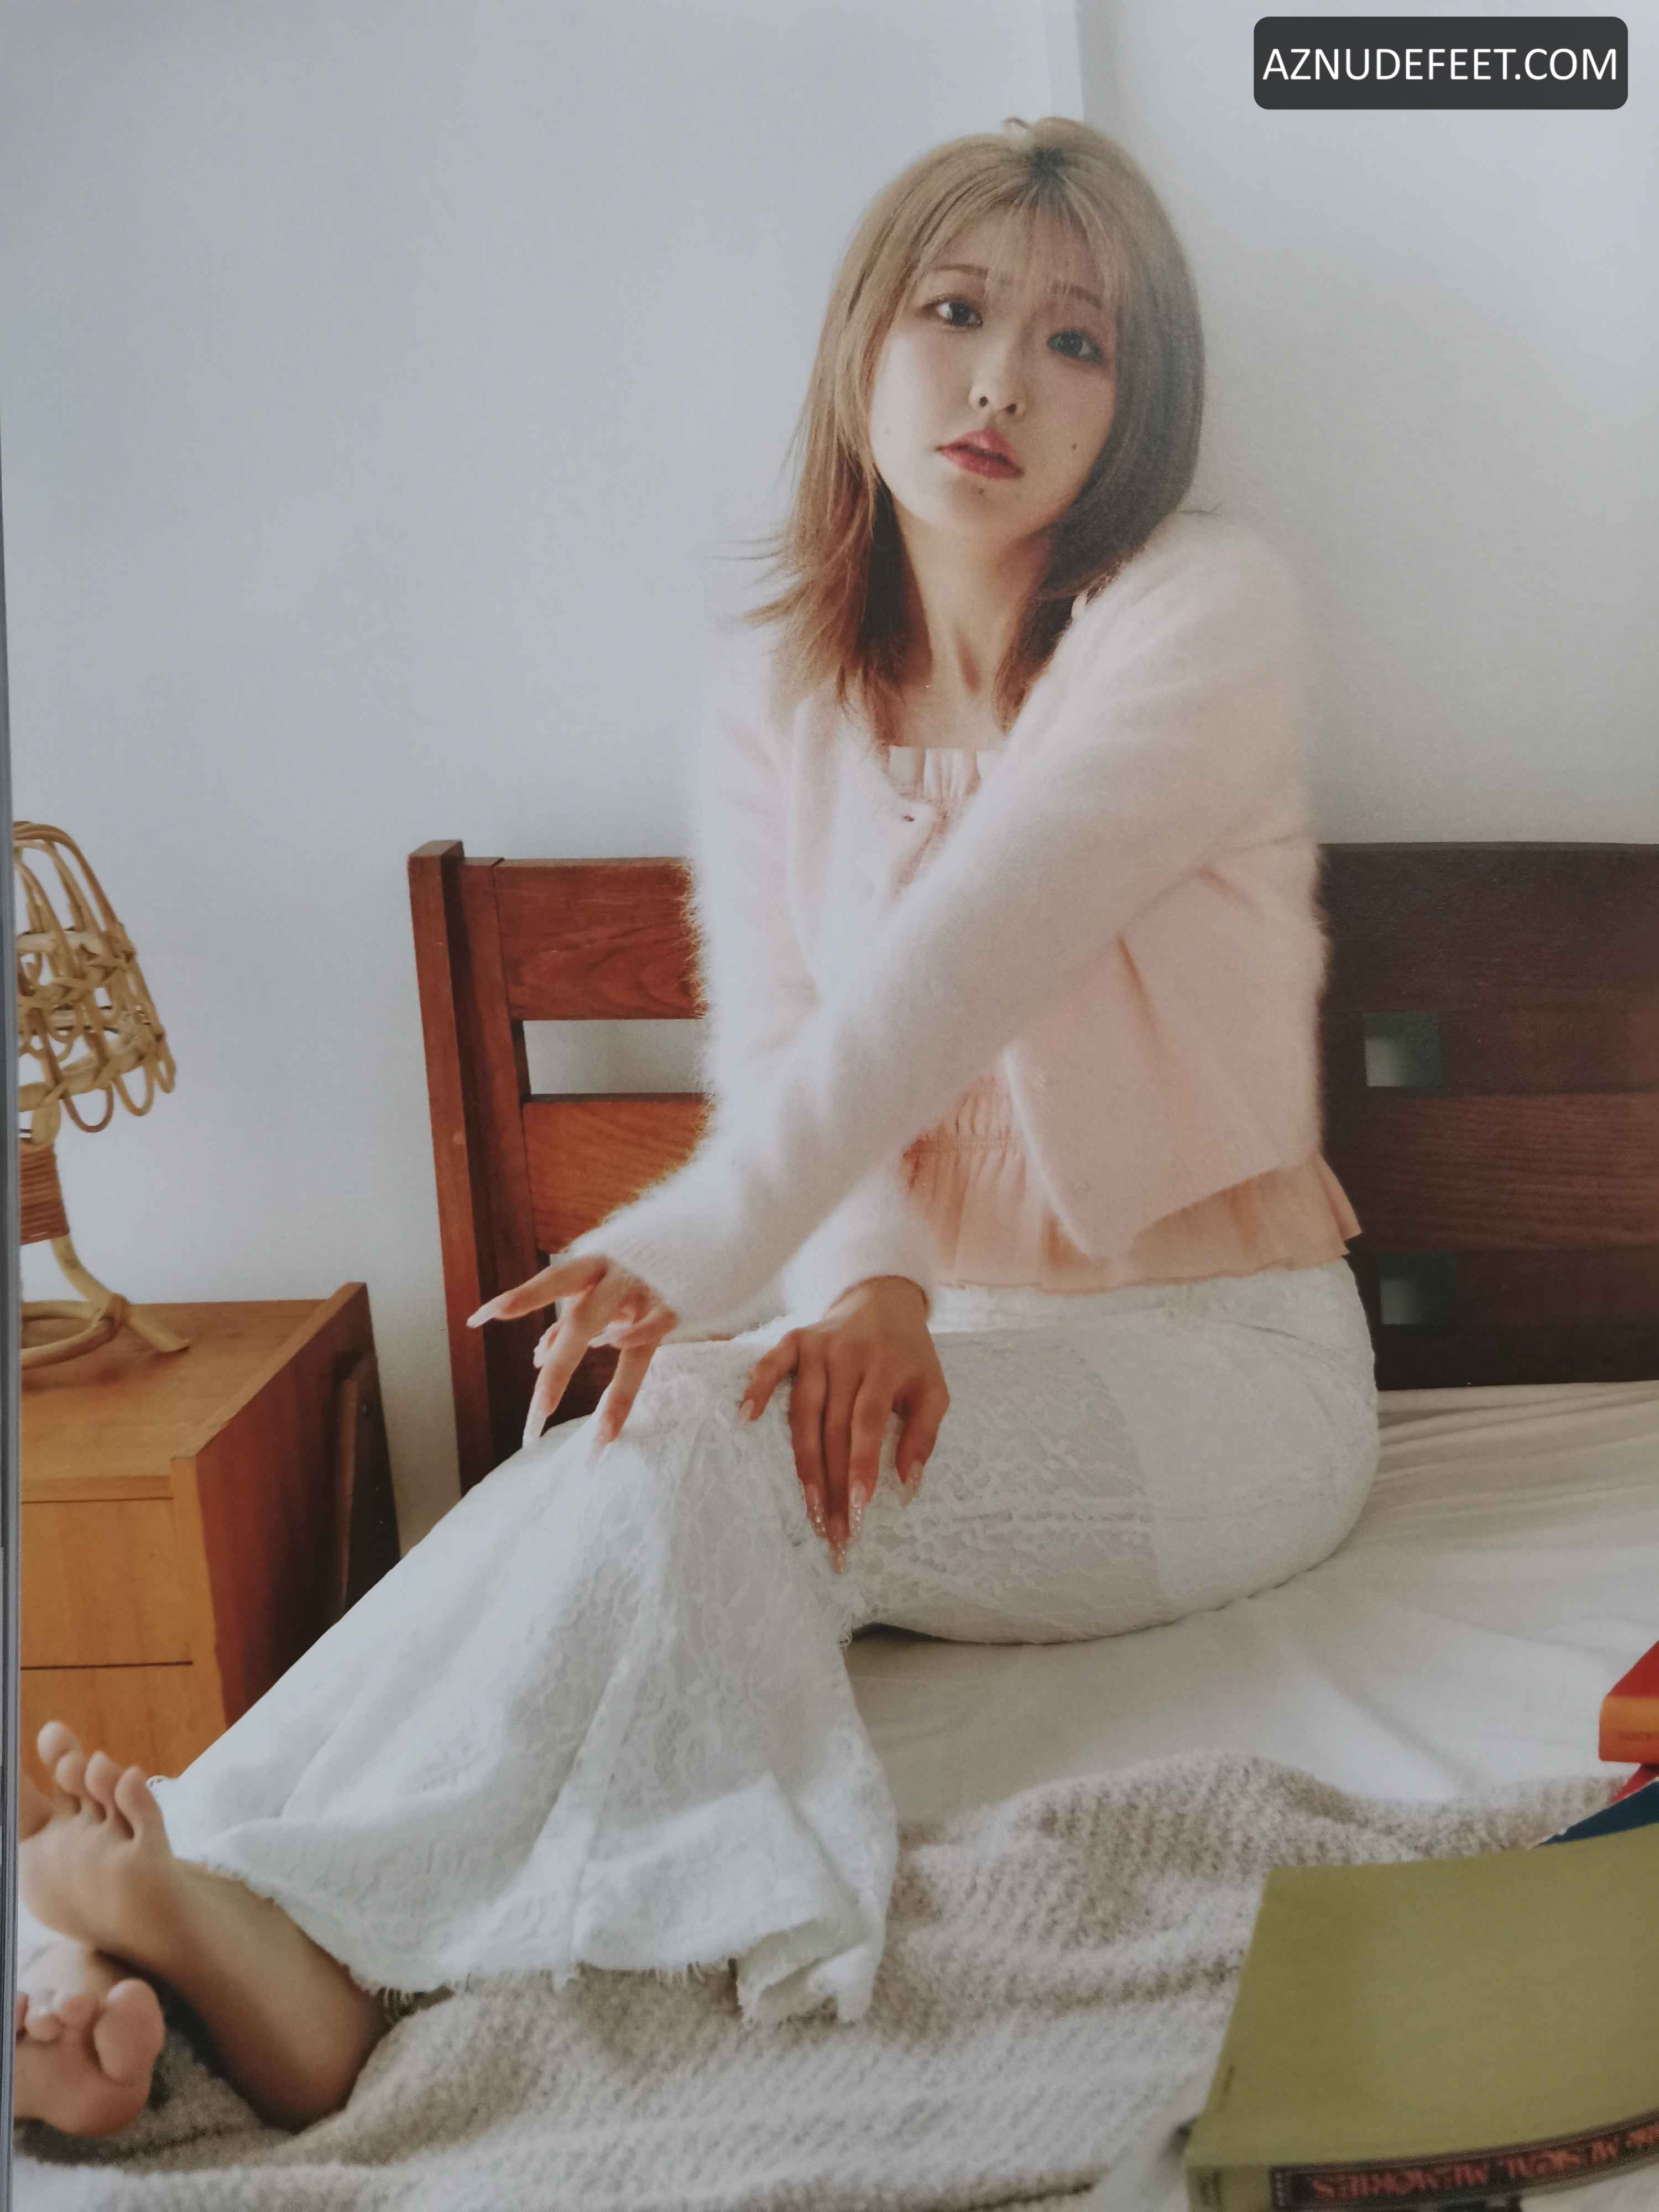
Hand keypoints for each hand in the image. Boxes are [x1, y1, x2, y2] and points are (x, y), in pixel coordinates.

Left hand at [468, 1255, 678, 1450]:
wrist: (707, 1229)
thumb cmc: (644, 1263)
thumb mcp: (603, 1283)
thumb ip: (572, 1315)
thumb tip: (539, 1358)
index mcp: (594, 1265)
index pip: (551, 1282)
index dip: (518, 1298)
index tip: (476, 1319)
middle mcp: (618, 1274)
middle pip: (581, 1320)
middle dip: (560, 1371)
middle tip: (538, 1415)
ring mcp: (649, 1289)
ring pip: (624, 1337)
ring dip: (615, 1392)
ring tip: (601, 1435)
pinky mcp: (679, 1302)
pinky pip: (656, 1328)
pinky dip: (636, 1341)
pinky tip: (625, 1372)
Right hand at [739, 1277, 947, 1569]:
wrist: (884, 1301)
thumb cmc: (910, 1356)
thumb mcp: (934, 1389)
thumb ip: (924, 1434)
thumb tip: (908, 1483)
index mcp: (885, 1367)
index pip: (867, 1423)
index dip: (861, 1465)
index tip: (859, 1507)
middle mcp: (848, 1356)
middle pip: (834, 1428)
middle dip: (833, 1482)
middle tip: (836, 1529)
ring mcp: (818, 1347)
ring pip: (804, 1412)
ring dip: (803, 1462)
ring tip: (810, 1507)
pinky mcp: (795, 1340)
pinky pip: (771, 1366)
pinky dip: (757, 1389)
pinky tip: (745, 1420)